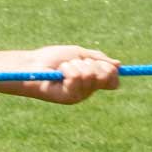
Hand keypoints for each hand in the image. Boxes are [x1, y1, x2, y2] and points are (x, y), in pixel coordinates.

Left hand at [0, 45, 120, 104]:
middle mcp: (88, 91)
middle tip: (76, 63)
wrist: (32, 64)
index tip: (99, 62)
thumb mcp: (79, 54)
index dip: (110, 71)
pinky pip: (77, 78)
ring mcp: (79, 95)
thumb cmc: (52, 59)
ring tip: (63, 67)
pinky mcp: (68, 97)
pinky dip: (68, 69)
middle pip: (106, 77)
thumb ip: (98, 59)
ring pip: (91, 75)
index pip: (113, 81)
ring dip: (76, 64)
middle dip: (92, 64)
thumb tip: (118, 65)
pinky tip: (59, 71)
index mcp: (92, 82)